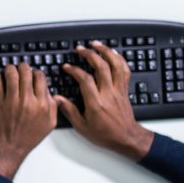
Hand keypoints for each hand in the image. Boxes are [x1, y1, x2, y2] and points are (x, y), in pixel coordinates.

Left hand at [0, 63, 57, 177]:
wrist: (11, 147)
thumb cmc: (29, 137)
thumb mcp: (50, 124)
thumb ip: (54, 106)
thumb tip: (52, 93)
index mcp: (42, 104)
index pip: (40, 77)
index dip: (37, 72)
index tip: (34, 74)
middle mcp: (27, 100)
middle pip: (26, 72)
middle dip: (24, 67)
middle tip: (22, 68)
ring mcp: (11, 100)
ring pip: (11, 74)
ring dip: (10, 68)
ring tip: (10, 69)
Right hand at [59, 42, 154, 160]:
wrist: (126, 138)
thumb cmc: (105, 134)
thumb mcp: (82, 126)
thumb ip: (69, 111)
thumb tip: (57, 99)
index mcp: (96, 103)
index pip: (85, 79)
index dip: (74, 70)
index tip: (67, 67)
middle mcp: (109, 93)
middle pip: (101, 67)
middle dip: (90, 54)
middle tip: (80, 49)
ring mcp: (118, 90)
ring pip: (115, 65)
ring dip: (106, 52)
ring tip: (96, 45)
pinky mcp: (124, 89)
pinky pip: (124, 70)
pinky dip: (119, 59)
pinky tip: (113, 53)